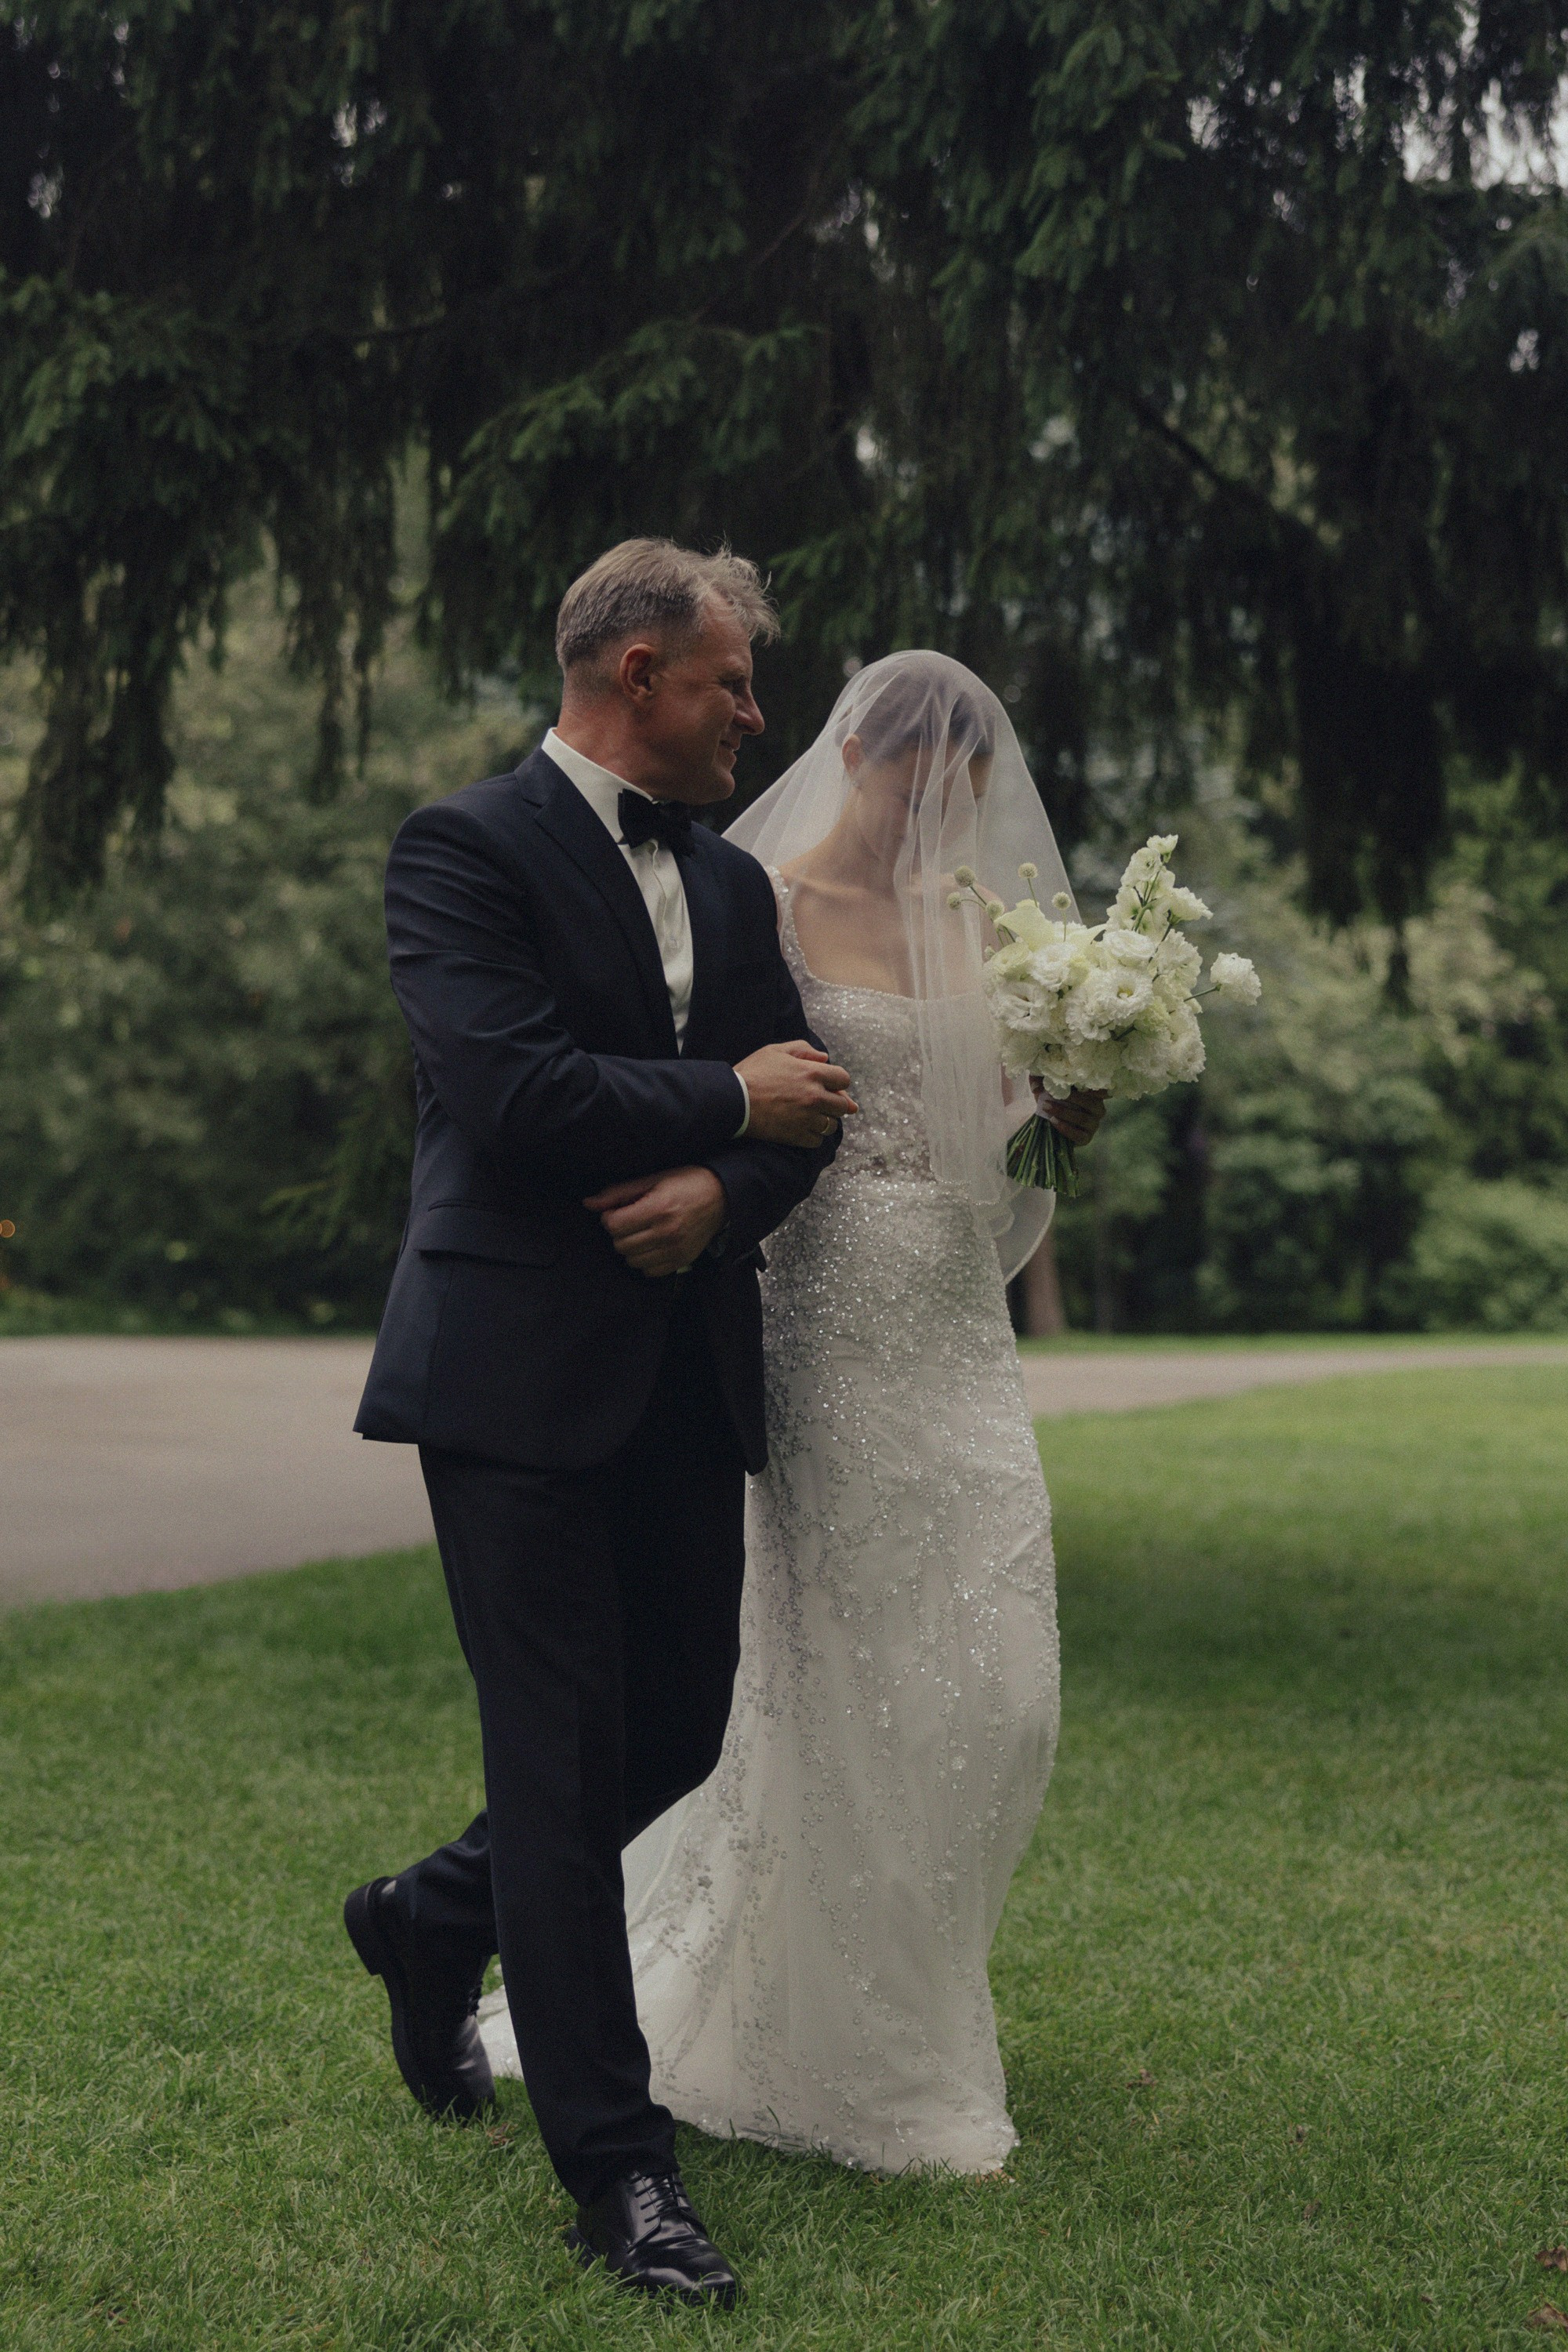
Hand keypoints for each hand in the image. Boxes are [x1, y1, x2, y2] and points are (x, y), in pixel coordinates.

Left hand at [583, 1165, 727, 1277]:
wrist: (720, 1196)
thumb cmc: (685, 1183)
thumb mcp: (651, 1180)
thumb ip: (618, 1193)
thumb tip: (589, 1203)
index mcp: (658, 1207)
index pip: (614, 1225)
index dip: (609, 1217)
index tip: (617, 1211)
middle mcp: (667, 1231)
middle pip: (620, 1244)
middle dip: (619, 1232)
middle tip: (630, 1221)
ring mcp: (675, 1249)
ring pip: (631, 1260)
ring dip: (630, 1247)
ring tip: (641, 1232)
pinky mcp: (681, 1260)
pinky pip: (649, 1271)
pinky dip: (645, 1260)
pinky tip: (651, 1245)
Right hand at [735, 1040, 857, 1147]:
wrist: (733, 1100)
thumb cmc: (752, 1073)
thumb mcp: (775, 1051)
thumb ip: (803, 1049)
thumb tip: (824, 1058)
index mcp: (812, 1073)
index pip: (844, 1079)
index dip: (838, 1083)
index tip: (830, 1086)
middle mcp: (814, 1096)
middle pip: (842, 1105)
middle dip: (835, 1103)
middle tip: (823, 1104)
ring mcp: (807, 1118)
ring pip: (831, 1125)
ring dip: (825, 1121)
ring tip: (812, 1117)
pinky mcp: (796, 1135)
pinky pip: (817, 1141)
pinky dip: (812, 1136)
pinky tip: (803, 1129)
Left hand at [1032, 1082, 1106, 1147]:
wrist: (1049, 1121)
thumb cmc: (1053, 1099)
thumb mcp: (1047, 1087)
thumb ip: (1041, 1081)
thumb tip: (1036, 1086)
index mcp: (1094, 1094)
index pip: (1101, 1090)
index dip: (1093, 1087)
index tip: (1079, 1082)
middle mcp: (1098, 1109)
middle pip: (1091, 1103)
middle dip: (1071, 1098)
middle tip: (1052, 1094)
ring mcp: (1094, 1125)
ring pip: (1083, 1118)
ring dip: (1064, 1112)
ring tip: (1047, 1107)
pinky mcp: (1086, 1138)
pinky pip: (1079, 1135)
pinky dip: (1066, 1128)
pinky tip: (1053, 1121)